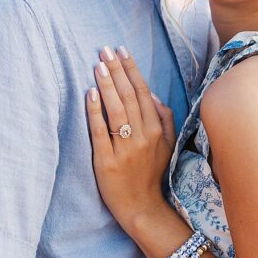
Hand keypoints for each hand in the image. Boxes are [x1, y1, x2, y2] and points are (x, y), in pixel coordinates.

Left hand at [87, 46, 175, 228]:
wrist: (142, 207)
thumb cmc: (152, 174)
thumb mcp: (167, 145)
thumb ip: (164, 118)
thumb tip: (153, 94)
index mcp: (156, 130)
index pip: (143, 92)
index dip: (131, 70)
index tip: (122, 50)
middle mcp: (142, 136)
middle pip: (129, 96)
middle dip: (117, 70)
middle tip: (105, 50)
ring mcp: (125, 149)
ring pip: (116, 110)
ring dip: (106, 85)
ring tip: (98, 65)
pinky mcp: (107, 161)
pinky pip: (101, 132)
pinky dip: (96, 111)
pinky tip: (89, 94)